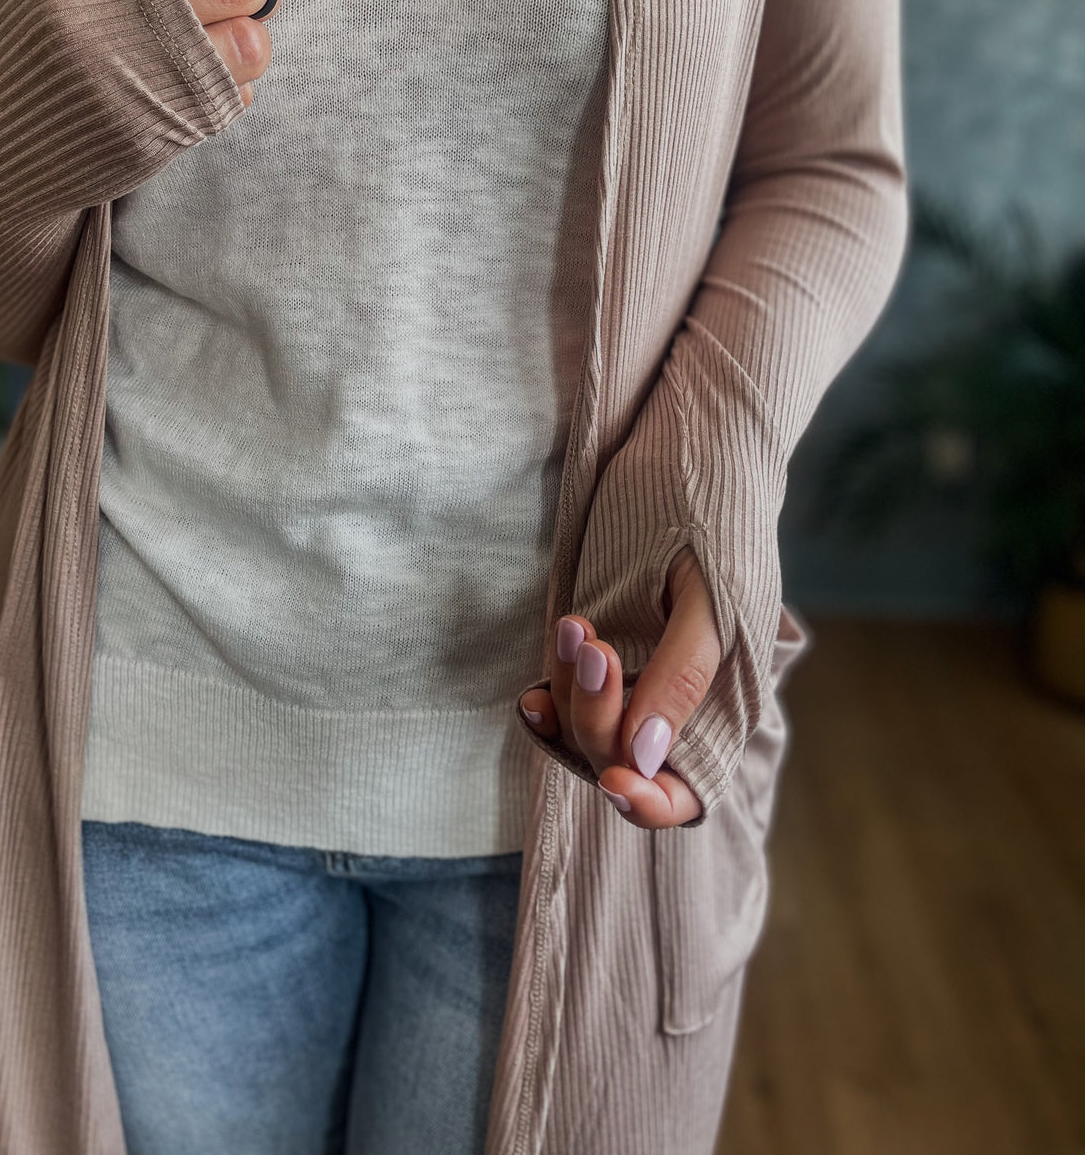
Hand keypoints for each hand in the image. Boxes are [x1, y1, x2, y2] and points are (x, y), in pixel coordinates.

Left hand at [519, 547, 721, 826]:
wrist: (690, 453)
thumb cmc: (716, 521)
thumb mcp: (712, 598)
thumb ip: (683, 677)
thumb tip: (643, 756)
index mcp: (724, 704)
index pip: (683, 792)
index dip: (649, 803)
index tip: (613, 781)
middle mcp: (676, 704)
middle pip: (621, 757)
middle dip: (597, 714)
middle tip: (592, 644)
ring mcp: (635, 679)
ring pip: (585, 725)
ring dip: (570, 690)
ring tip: (574, 625)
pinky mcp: (603, 649)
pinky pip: (564, 698)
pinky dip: (547, 698)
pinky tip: (531, 691)